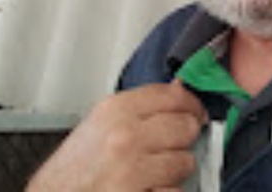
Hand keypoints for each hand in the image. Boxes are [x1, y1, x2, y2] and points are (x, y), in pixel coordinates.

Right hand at [27, 80, 206, 191]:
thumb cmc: (75, 167)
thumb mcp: (102, 122)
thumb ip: (142, 106)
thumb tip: (181, 90)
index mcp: (117, 109)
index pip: (174, 96)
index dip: (192, 105)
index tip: (196, 113)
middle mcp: (125, 136)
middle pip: (186, 126)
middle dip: (185, 138)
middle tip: (174, 145)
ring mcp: (130, 170)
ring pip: (185, 162)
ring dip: (177, 170)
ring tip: (157, 172)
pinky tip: (150, 190)